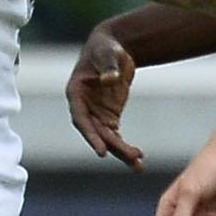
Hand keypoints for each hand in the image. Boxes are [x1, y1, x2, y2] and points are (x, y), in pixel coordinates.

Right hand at [66, 29, 142, 168]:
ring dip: (121, 152)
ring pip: (107, 138)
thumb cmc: (106, 47)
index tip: (101, 151)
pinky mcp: (109, 117)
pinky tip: (138, 159)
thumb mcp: (107, 53)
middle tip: (132, 157)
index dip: (90, 135)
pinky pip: (116, 136)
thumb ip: (108, 66)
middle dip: (113, 147)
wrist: (113, 48)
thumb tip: (110, 80)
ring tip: (139, 167)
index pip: (80, 119)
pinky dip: (125, 147)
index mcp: (76, 93)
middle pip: (96, 133)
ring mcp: (96, 114)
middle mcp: (83, 108)